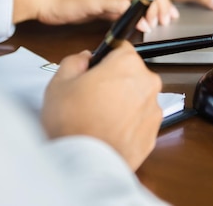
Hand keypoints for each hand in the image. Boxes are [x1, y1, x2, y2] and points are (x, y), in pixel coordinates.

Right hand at [12, 0, 178, 30]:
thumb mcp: (98, 5)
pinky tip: (137, 25)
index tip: (168, 14)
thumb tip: (133, 19)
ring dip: (152, 7)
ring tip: (155, 24)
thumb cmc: (67, 2)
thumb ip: (115, 9)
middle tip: (166, 21)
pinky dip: (133, 13)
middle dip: (163, 3)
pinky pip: (120, 2)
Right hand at [40, 42, 162, 170]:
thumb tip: (84, 58)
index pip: (121, 48)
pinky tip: (108, 132)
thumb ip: (74, 61)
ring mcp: (153, 110)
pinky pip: (139, 122)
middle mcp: (147, 84)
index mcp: (127, 64)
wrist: (83, 164)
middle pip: (131, 74)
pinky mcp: (152, 134)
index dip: (106, 58)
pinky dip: (127, 124)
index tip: (96, 68)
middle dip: (115, 81)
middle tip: (91, 97)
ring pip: (137, 98)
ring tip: (98, 118)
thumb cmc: (72, 122)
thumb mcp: (59, 82)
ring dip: (122, 103)